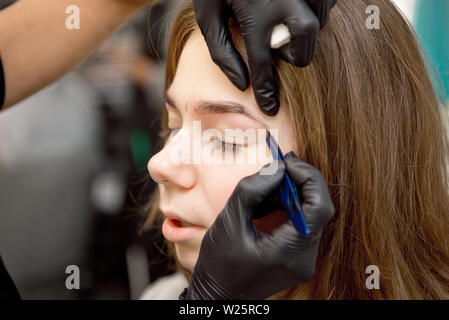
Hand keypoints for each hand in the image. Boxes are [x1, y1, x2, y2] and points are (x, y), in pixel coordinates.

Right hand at [180, 153, 334, 299]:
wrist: (219, 295)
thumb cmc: (218, 263)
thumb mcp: (229, 221)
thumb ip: (253, 189)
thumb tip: (277, 167)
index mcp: (288, 252)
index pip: (319, 207)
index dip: (308, 178)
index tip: (286, 162)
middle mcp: (304, 258)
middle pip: (317, 208)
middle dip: (297, 183)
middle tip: (274, 171)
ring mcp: (303, 260)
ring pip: (309, 214)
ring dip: (289, 195)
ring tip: (262, 194)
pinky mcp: (298, 258)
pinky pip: (301, 224)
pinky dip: (285, 208)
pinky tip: (264, 207)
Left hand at [193, 0, 336, 115]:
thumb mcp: (208, 13)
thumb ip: (222, 51)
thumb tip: (243, 84)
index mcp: (256, 11)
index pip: (264, 65)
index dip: (267, 91)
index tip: (270, 108)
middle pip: (303, 47)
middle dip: (294, 56)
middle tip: (278, 48)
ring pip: (318, 26)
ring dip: (302, 31)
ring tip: (281, 18)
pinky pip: (325, 6)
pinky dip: (313, 11)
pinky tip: (291, 3)